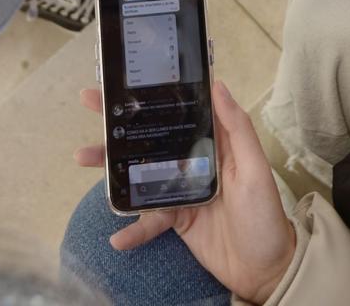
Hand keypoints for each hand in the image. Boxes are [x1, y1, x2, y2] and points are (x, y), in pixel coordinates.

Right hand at [75, 82, 295, 303]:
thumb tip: (218, 86)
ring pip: (140, 172)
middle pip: (151, 136)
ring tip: (82, 156)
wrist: (266, 270)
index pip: (178, 111)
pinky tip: (117, 237)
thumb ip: (238, 129)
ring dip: (111, 166)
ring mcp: (181, 189)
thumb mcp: (256, 169)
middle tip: (90, 102)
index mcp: (213, 142)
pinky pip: (148, 219)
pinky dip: (132, 229)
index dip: (152, 95)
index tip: (124, 80)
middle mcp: (193, 161)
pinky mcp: (176, 217)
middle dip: (119, 120)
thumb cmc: (266, 216)